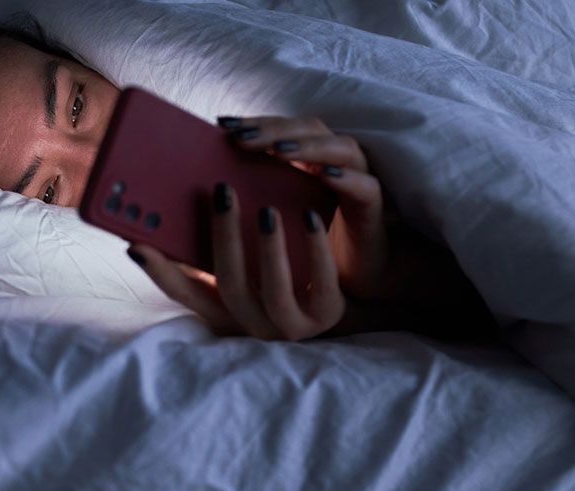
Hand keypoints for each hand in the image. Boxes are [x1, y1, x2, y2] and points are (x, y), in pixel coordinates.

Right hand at [127, 183, 345, 340]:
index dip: (160, 271)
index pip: (185, 294)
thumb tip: (170, 215)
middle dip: (225, 238)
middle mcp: (255, 325)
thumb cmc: (281, 284)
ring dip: (268, 248)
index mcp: (226, 312)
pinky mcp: (330, 315)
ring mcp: (293, 326)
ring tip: (266, 209)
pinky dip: (315, 248)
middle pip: (231, 285)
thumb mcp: (242, 276)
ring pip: (275, 290)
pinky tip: (310, 216)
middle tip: (222, 192)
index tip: (136, 243)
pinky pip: (323, 283)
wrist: (337, 314)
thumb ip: (209, 256)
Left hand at [223, 115, 394, 299]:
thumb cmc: (303, 250)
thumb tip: (202, 196)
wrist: (350, 281)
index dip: (253, 123)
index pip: (280, 129)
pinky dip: (345, 177)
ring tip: (279, 150)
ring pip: (340, 148)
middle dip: (274, 130)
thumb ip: (242, 204)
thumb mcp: (268, 224)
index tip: (220, 125)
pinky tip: (323, 175)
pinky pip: (364, 186)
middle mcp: (333, 161)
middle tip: (241, 137)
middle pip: (308, 129)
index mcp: (306, 160)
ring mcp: (357, 179)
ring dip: (309, 146)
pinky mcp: (372, 207)